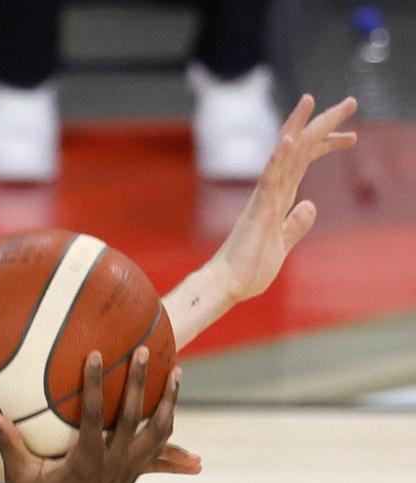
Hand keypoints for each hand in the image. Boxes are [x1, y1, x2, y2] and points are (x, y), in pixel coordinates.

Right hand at [0, 347, 181, 482]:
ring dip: (169, 404)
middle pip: (134, 419)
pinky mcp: (128, 480)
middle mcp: (112, 468)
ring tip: (176, 374)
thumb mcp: (18, 474)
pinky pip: (156, 452)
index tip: (97, 355)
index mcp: (84, 463)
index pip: (93, 416)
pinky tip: (182, 428)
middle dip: (140, 383)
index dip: (95, 384)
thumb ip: (9, 442)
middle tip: (144, 352)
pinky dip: (169, 437)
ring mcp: (125, 475)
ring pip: (157, 434)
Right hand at [213, 95, 357, 302]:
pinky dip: (280, 157)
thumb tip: (310, 205)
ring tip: (311, 100)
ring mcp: (263, 198)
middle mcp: (271, 192)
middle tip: (349, 102)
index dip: (326, 146)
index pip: (305, 163)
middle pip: (299, 150)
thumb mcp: (281, 244)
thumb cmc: (249, 269)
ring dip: (299, 126)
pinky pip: (270, 179)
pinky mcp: (258, 210)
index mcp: (278, 199)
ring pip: (284, 155)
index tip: (351, 135)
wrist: (227, 286)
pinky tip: (290, 139)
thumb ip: (295, 224)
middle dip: (324, 124)